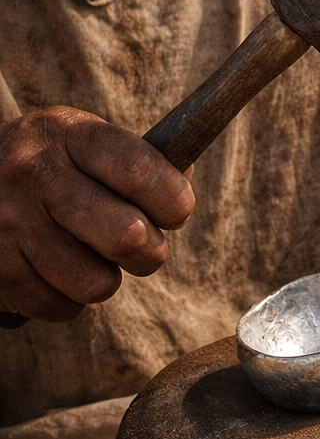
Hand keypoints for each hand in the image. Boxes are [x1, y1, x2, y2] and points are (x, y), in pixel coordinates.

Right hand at [0, 107, 194, 321]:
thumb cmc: (50, 172)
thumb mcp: (85, 145)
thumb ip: (138, 161)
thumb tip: (183, 179)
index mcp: (66, 133)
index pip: (140, 170)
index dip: (174, 202)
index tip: (175, 212)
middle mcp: (33, 171)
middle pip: (128, 236)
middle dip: (150, 252)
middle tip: (140, 246)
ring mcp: (9, 220)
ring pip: (98, 282)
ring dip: (104, 279)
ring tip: (86, 256)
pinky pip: (62, 306)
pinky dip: (67, 299)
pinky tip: (52, 271)